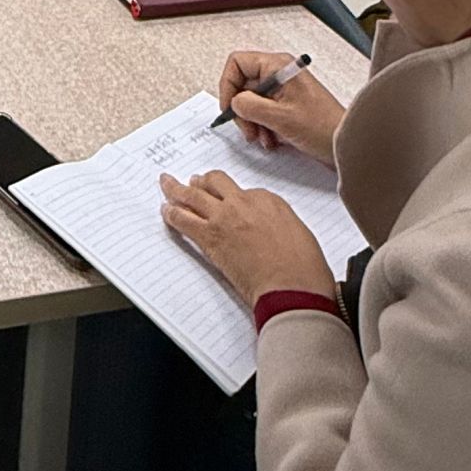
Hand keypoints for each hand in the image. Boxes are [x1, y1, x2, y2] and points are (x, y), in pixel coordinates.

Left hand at [160, 168, 334, 308]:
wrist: (294, 288)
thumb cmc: (304, 269)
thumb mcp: (299, 235)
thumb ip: (278, 225)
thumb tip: (269, 231)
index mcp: (269, 200)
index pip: (242, 191)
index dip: (232, 197)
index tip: (228, 201)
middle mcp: (244, 202)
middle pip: (215, 182)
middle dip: (202, 181)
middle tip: (193, 181)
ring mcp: (224, 217)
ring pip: (193, 195)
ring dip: (176, 190)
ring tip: (167, 185)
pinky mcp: (210, 237)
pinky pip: (183, 220)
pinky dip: (172, 214)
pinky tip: (166, 212)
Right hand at [215, 51, 344, 165]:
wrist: (348, 145)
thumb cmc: (324, 128)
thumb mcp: (279, 117)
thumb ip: (249, 105)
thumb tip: (234, 102)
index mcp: (278, 66)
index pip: (237, 63)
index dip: (228, 85)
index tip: (230, 108)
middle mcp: (280, 73)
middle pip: (243, 84)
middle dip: (242, 110)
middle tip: (249, 130)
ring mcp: (284, 89)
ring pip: (252, 100)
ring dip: (252, 122)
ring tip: (263, 138)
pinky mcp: (288, 105)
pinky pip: (264, 111)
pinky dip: (263, 127)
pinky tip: (272, 140)